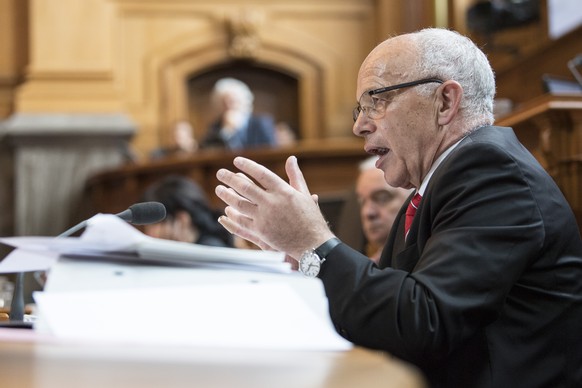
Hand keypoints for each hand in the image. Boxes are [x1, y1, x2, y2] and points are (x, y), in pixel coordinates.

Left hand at [215, 156, 334, 258]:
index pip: (261, 173)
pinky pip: (242, 221)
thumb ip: (295, 175)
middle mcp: (272, 202)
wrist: (311, 243)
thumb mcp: (304, 194)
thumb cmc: (310, 218)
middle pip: (246, 187)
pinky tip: (226, 210)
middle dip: (230, 178)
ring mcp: (265, 217)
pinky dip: (232, 215)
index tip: (237, 161)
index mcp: (283, 191)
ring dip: (227, 195)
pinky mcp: (261, 231)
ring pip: (240, 204)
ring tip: (219, 189)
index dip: (247, 166)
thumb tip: (291, 158)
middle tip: (220, 173)